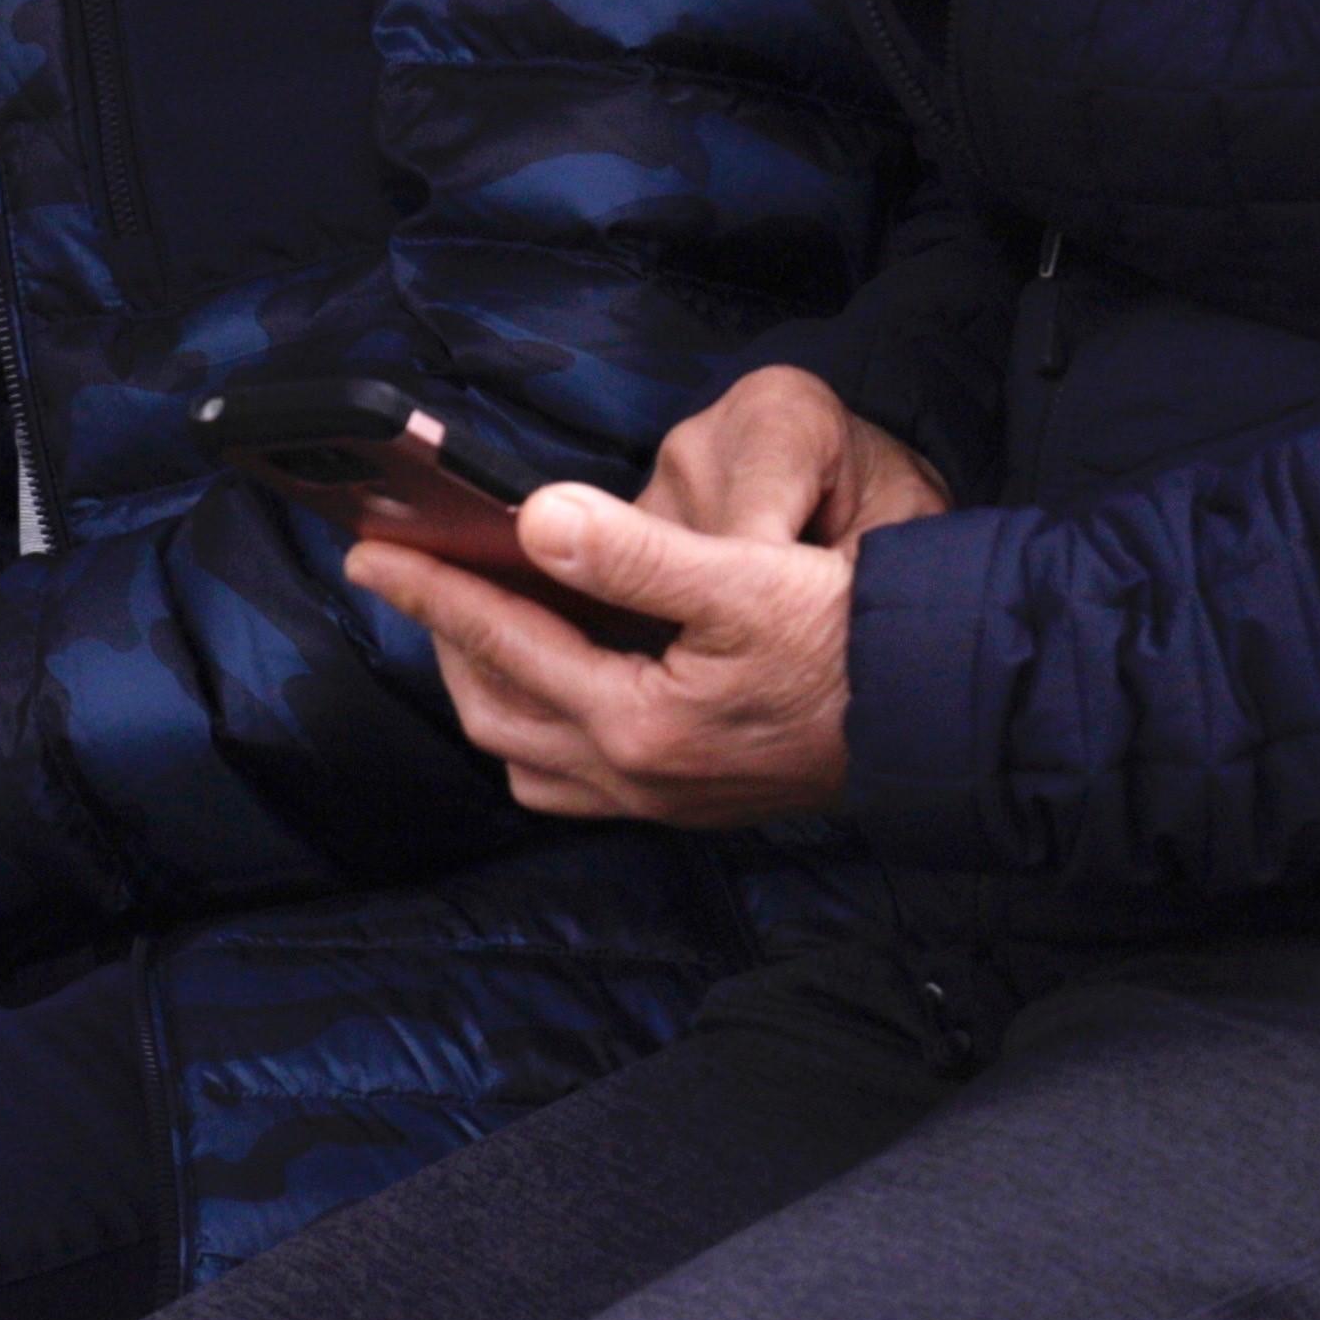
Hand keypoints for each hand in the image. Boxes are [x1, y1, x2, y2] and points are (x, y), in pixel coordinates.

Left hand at [348, 365, 945, 828]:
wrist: (948, 712)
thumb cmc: (855, 640)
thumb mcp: (747, 579)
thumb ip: (634, 554)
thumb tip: (534, 521)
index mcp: (635, 721)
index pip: (501, 643)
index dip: (430, 592)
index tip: (370, 554)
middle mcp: (636, 776)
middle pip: (495, 711)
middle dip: (448, 643)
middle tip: (418, 579)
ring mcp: (664, 797)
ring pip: (529, 755)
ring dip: (491, 688)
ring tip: (479, 621)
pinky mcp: (693, 797)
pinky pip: (577, 776)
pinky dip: (542, 724)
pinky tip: (562, 678)